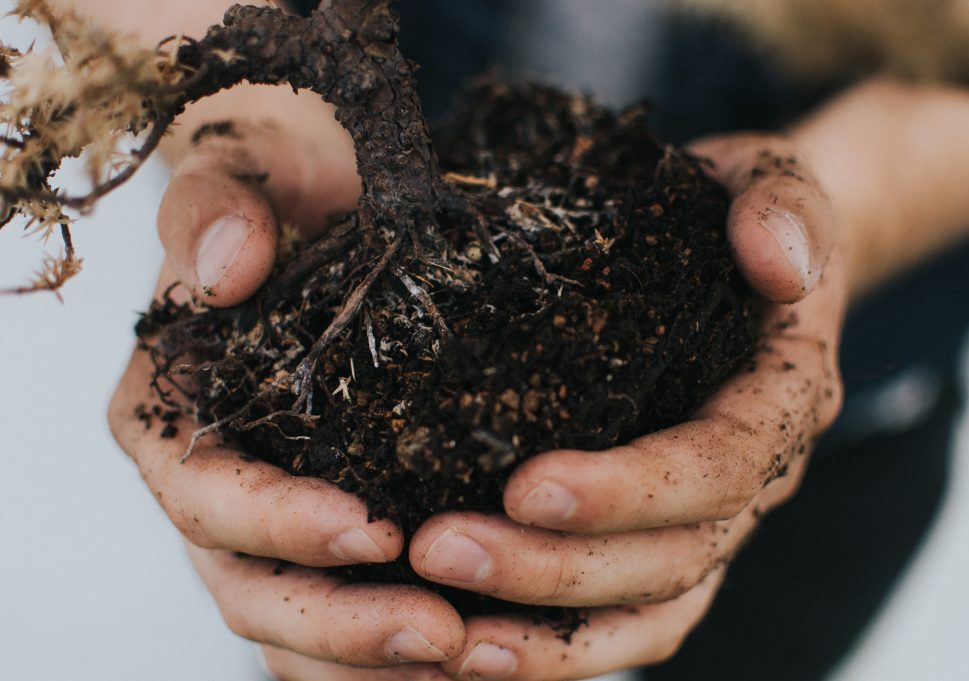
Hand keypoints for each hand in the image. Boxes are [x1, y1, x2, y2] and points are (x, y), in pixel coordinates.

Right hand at [108, 117, 466, 671]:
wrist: (316, 200)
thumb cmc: (272, 191)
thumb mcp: (238, 175)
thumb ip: (216, 212)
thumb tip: (228, 269)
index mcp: (173, 420)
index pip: (208, 498)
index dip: (279, 524)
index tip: (371, 527)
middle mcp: (216, 488)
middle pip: (256, 590)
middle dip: (342, 624)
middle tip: (439, 632)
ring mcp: (275, 520)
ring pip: (302, 627)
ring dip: (375, 660)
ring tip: (466, 658)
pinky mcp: (339, 527)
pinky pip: (355, 609)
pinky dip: (397, 651)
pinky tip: (477, 652)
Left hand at [397, 134, 845, 679]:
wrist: (747, 255)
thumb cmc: (737, 214)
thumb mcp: (769, 181)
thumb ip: (782, 207)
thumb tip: (774, 261)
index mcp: (780, 399)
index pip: (717, 466)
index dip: (629, 490)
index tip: (525, 485)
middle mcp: (754, 480)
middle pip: (672, 558)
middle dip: (556, 568)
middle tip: (440, 550)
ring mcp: (711, 520)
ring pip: (648, 613)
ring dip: (550, 637)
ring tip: (447, 640)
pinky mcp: (664, 537)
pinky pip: (624, 619)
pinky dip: (557, 649)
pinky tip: (474, 650)